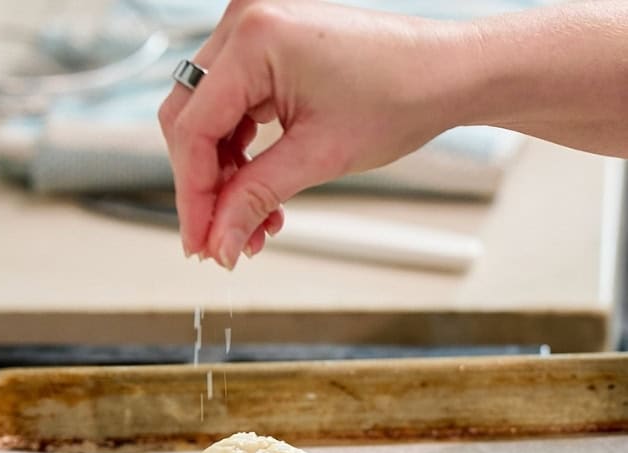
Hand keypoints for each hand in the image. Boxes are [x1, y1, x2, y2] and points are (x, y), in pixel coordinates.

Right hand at [158, 0, 463, 267]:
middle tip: (216, 236)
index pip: (194, 129)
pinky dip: (240, 153)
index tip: (199, 239)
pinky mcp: (267, 49)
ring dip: (223, 176)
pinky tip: (257, 188)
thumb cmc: (406, 90)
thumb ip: (253, 200)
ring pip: (206, 118)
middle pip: (189, 120)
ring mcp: (255, 32)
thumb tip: (218, 242)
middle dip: (203, 186)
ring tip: (248, 219)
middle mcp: (247, 23)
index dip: (192, 193)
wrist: (451, 72)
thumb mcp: (319, 157)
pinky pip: (230, 107)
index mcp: (256, 38)